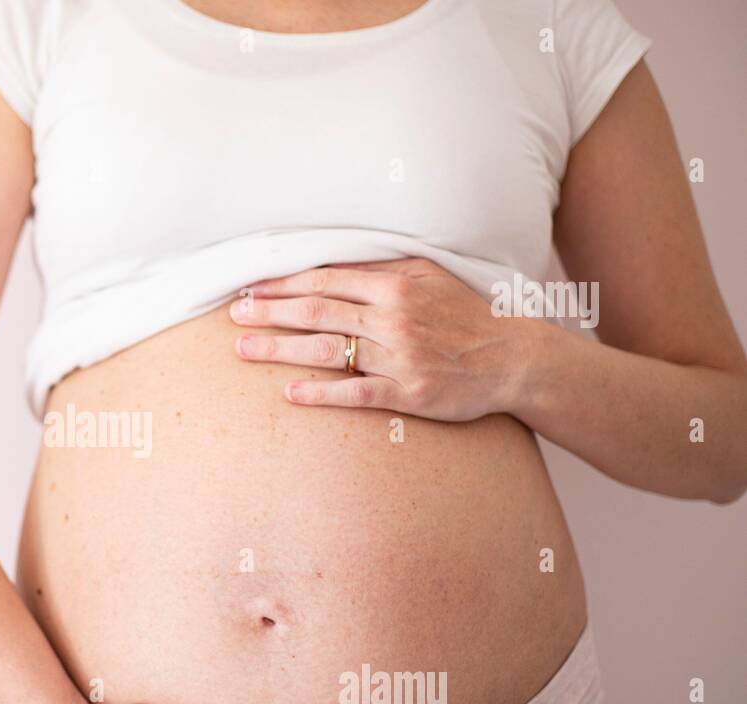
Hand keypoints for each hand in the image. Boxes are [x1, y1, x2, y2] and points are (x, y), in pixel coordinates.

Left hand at [231, 258, 536, 421]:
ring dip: (280, 349)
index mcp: (396, 285)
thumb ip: (378, 271)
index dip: (283, 285)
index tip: (249, 288)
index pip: (325, 282)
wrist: (512, 358)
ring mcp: (400, 357)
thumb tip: (328, 266)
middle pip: (317, 313)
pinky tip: (290, 393)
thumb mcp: (426, 278)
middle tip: (233, 315)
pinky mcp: (409, 394)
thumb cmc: (464, 315)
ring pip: (328, 350)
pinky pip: (356, 392)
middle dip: (269, 312)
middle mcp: (394, 318)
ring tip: (243, 349)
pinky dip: (321, 392)